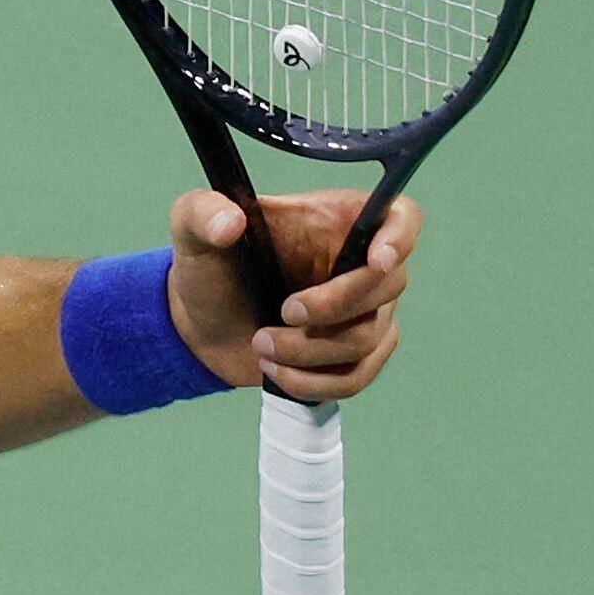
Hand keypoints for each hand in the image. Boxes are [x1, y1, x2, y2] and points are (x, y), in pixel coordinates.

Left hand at [162, 186, 417, 399]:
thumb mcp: (192, 230)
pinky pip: (356, 377)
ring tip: (260, 344)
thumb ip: (201, 213)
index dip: (401, 237)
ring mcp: (365, 313)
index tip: (376, 260)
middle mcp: (362, 264)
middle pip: (388, 287)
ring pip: (367, 339)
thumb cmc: (210, 267)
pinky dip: (313, 382)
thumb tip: (230, 222)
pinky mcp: (354, 355)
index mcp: (337, 221)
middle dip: (332, 307)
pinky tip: (275, 372)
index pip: (400, 217)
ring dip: (308, 350)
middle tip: (282, 313)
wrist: (201, 324)